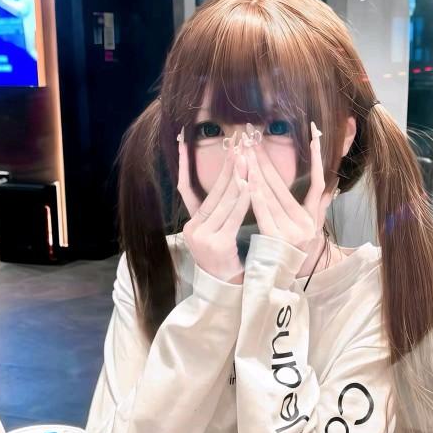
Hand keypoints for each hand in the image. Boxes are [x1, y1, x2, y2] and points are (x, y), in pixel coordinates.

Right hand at [176, 128, 250, 284]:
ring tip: (245, 159)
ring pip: (222, 202)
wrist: (227, 291)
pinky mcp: (217, 244)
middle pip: (211, 192)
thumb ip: (218, 211)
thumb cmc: (227, 261)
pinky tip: (249, 185)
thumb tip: (230, 184)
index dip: (184, 165)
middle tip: (236, 145)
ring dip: (236, 178)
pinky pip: (233, 217)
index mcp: (191, 225)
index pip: (186, 189)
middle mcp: (193, 230)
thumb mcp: (217, 234)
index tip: (182, 141)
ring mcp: (203, 237)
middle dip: (226, 168)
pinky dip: (242, 199)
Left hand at [243, 121, 333, 252]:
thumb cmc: (296, 254)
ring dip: (256, 171)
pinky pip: (263, 213)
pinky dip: (255, 195)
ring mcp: (291, 232)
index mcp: (313, 217)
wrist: (285, 284)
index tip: (315, 132)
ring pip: (271, 195)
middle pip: (283, 185)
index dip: (318, 157)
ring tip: (245, 151)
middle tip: (253, 137)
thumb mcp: (313, 230)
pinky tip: (247, 179)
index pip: (319, 181)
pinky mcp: (276, 239)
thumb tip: (331, 185)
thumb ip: (321, 206)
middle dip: (266, 159)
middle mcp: (305, 224)